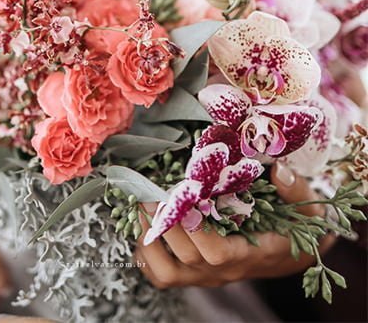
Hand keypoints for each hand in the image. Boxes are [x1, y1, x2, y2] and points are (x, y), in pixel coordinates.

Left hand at [134, 164, 328, 287]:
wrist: (289, 251)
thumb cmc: (295, 225)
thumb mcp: (307, 207)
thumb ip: (296, 190)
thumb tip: (279, 171)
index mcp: (252, 254)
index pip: (217, 253)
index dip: (195, 228)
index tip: (182, 196)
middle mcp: (226, 270)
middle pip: (187, 257)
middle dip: (164, 223)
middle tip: (150, 191)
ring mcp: (206, 276)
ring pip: (167, 272)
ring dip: (147, 239)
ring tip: (140, 206)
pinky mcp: (192, 275)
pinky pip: (160, 276)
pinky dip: (145, 255)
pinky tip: (141, 226)